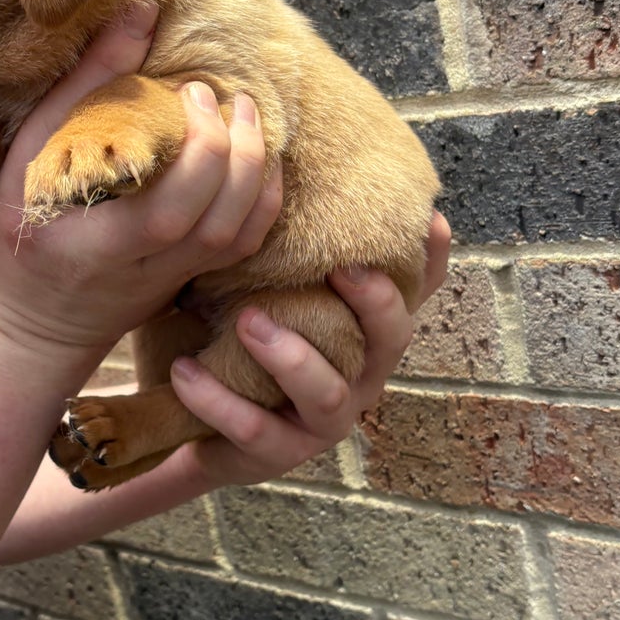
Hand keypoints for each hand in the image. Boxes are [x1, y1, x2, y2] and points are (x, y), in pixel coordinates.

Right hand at [0, 0, 282, 356]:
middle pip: (211, 222)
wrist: (30, 325)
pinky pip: (243, 244)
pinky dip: (263, 197)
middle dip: (230, 151)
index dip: (196, 149)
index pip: (162, 212)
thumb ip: (73, 93)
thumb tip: (141, 12)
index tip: (184, 90)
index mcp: (88, 244)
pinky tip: (255, 154)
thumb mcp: (12, 165)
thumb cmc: (10, 234)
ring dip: (255, 169)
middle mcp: (138, 268)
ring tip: (245, 113)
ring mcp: (169, 278)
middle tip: (213, 95)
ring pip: (236, 236)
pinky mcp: (188, 279)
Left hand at [165, 212, 450, 486]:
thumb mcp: (263, 288)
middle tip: (341, 268)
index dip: (433, 262)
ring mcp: (320, 423)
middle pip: (391, 343)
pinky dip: (218, 399)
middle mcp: (357, 378)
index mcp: (362, 334)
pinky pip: (255, 429)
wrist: (189, 421)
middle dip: (375, 304)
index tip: (431, 219)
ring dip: (290, 356)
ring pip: (327, 394)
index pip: (415, 296)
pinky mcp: (275, 454)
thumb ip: (287, 248)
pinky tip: (185, 371)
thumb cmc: (237, 341)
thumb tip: (285, 165)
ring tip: (246, 320)